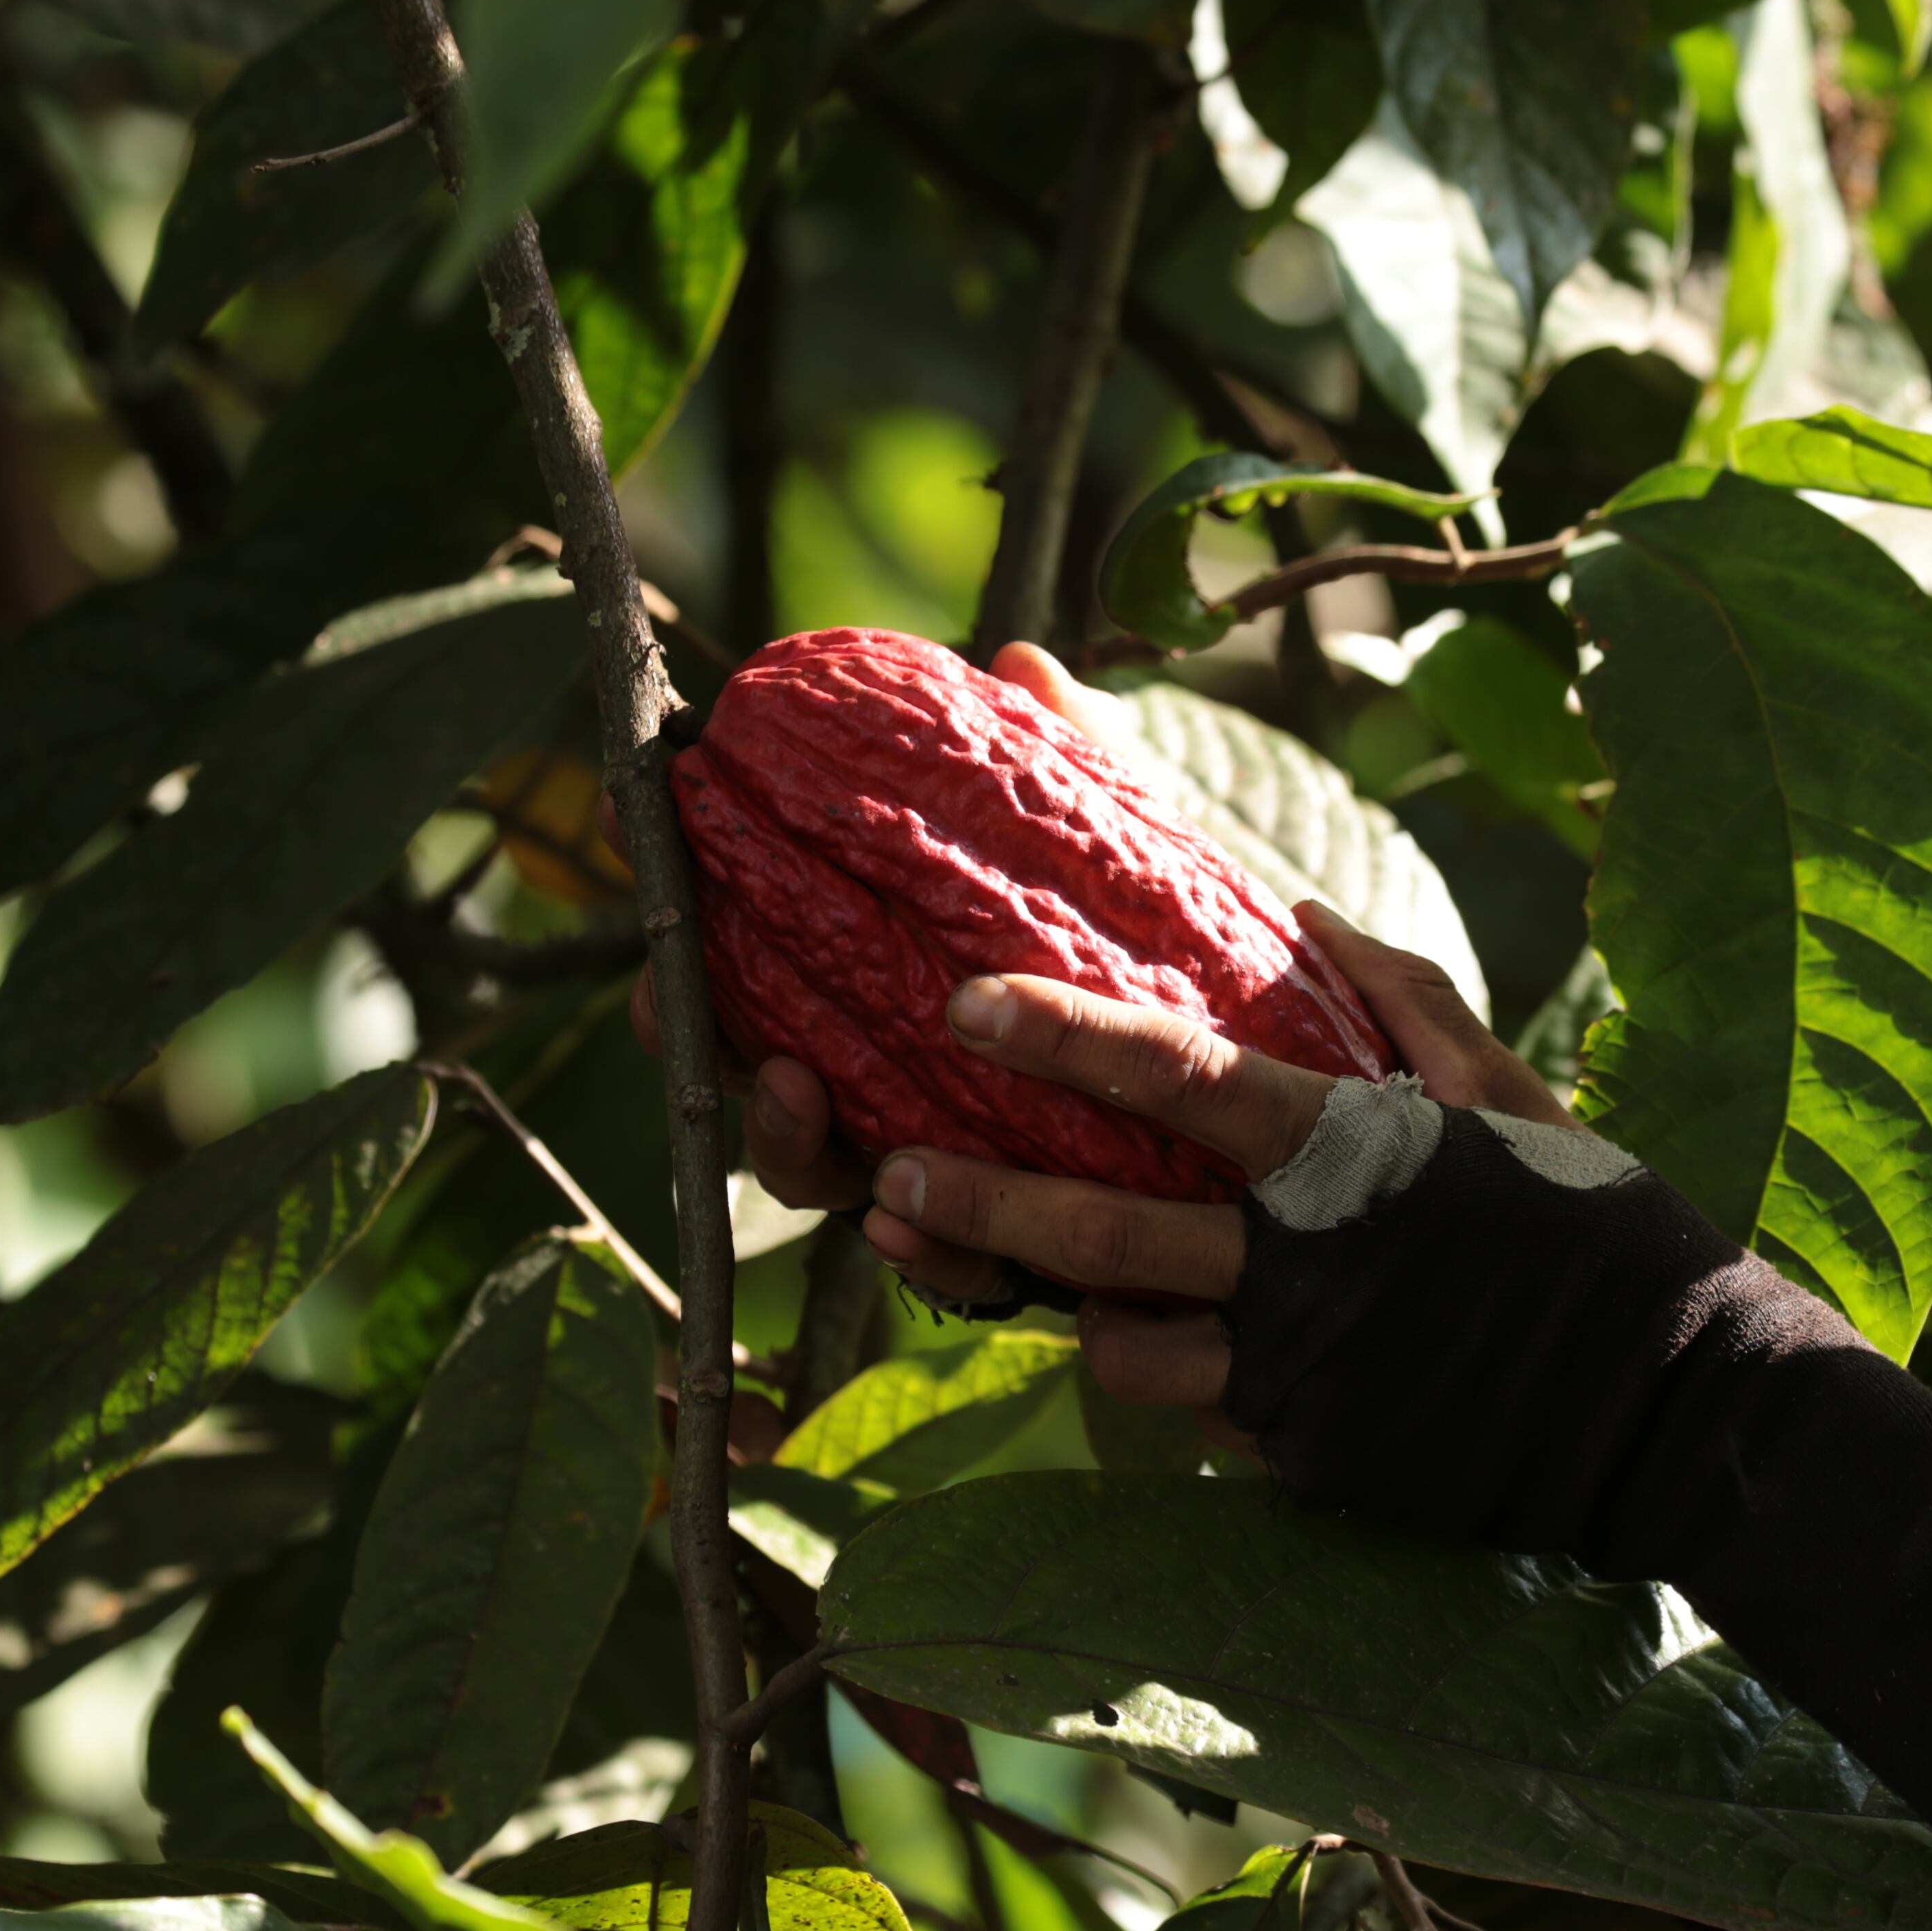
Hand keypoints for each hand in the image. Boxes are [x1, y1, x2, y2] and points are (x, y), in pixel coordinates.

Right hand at [633, 639, 1119, 1299]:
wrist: (1288, 1110)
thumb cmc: (1180, 971)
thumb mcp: (1130, 861)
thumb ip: (1075, 771)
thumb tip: (1018, 661)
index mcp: (892, 991)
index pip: (761, 949)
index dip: (688, 901)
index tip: (643, 832)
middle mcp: (895, 1084)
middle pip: (750, 1070)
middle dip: (690, 1038)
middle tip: (666, 998)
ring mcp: (946, 1173)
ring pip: (821, 1176)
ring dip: (779, 1136)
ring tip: (789, 1082)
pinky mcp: (1025, 1252)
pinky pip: (945, 1268)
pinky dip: (913, 1248)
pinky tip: (897, 1213)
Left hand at [867, 906, 1572, 1406]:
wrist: (1680, 1410)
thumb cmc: (1595, 1228)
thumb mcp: (1511, 1095)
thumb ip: (1402, 997)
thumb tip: (1301, 916)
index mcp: (1351, 1153)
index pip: (1175, 1079)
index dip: (1061, 1034)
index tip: (964, 1004)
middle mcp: (1308, 1264)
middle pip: (1099, 1234)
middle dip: (980, 1209)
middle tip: (889, 1182)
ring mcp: (1304, 1375)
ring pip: (1125, 1352)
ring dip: (1071, 1315)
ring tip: (1023, 1281)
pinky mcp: (1312, 1460)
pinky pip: (1203, 1419)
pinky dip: (1179, 1380)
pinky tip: (1173, 1350)